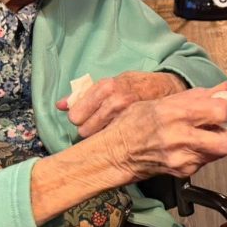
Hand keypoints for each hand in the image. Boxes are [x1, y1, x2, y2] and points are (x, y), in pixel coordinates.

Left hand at [58, 71, 185, 137]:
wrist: (166, 89)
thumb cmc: (134, 85)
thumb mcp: (109, 83)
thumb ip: (83, 94)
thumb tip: (59, 105)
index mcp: (105, 87)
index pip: (76, 115)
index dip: (79, 118)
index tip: (86, 118)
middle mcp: (116, 100)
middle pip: (85, 130)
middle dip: (90, 129)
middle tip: (100, 126)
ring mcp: (128, 115)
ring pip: (98, 139)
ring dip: (101, 137)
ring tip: (111, 131)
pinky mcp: (137, 127)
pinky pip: (114, 143)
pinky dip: (114, 141)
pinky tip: (120, 136)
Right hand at [99, 84, 226, 181]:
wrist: (116, 153)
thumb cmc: (133, 124)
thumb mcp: (162, 101)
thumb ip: (196, 96)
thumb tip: (221, 89)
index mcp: (176, 114)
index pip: (220, 112)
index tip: (224, 106)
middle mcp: (181, 137)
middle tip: (225, 125)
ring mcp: (183, 157)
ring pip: (219, 153)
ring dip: (219, 142)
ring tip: (207, 133)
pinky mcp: (183, 171)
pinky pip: (206, 161)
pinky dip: (205, 152)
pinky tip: (192, 144)